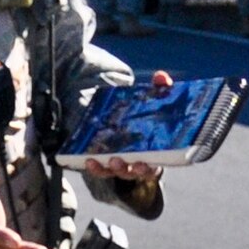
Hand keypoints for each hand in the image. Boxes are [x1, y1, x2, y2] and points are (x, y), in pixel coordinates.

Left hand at [83, 69, 172, 183]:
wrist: (131, 123)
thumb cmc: (149, 117)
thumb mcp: (156, 103)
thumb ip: (161, 91)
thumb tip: (161, 76)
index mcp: (153, 156)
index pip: (153, 167)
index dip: (150, 168)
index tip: (148, 165)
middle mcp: (136, 164)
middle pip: (133, 172)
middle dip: (132, 169)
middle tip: (129, 163)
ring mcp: (120, 164)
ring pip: (115, 172)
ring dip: (109, 168)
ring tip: (105, 160)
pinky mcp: (105, 162)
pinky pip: (99, 168)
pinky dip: (94, 166)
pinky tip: (87, 160)